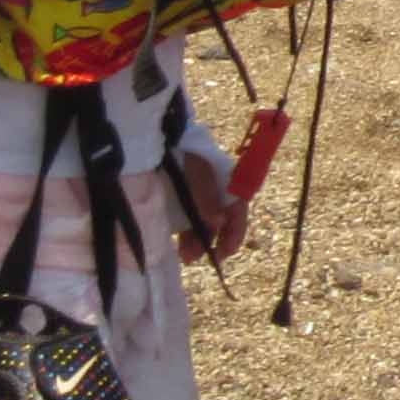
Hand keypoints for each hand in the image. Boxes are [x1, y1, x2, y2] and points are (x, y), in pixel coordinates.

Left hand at [167, 148, 234, 266]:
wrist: (161, 140)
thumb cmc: (185, 155)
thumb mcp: (197, 175)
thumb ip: (206, 199)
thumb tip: (217, 223)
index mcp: (229, 186)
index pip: (238, 214)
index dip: (235, 234)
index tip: (225, 252)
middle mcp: (217, 195)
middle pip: (221, 224)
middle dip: (213, 243)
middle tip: (201, 258)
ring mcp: (199, 200)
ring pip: (204, 227)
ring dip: (198, 243)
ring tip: (186, 256)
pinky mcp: (181, 203)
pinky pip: (188, 224)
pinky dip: (186, 237)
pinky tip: (180, 247)